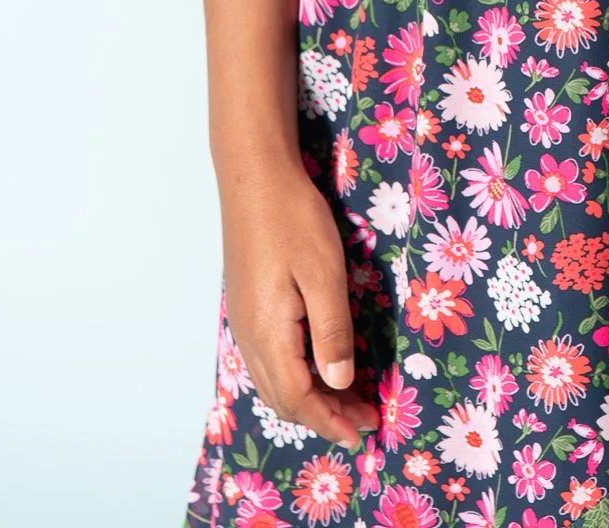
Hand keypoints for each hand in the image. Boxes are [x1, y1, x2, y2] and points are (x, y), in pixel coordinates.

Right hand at [221, 159, 378, 449]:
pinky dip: (295, 377)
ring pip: (274, 382)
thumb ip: (332, 332)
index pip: (298, 399)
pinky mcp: (247, 308)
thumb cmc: (293, 221)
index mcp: (269, 334)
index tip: (363, 430)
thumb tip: (341, 384)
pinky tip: (317, 367)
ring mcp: (244, 323)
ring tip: (347, 399)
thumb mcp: (324, 274)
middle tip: (364, 417)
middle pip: (284, 399)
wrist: (254, 179)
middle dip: (324, 415)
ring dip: (310, 399)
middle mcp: (250, 337)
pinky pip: (268, 362)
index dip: (331, 420)